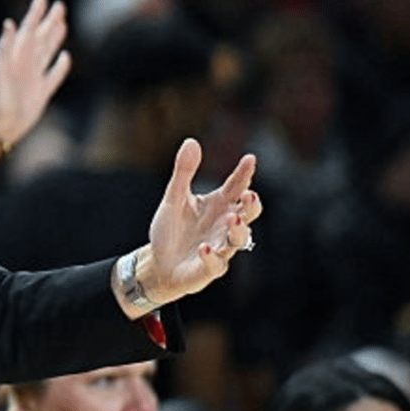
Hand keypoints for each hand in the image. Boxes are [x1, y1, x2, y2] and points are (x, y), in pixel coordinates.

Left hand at [0, 0, 71, 159]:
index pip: (28, 30)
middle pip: (41, 37)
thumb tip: (10, 23)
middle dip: (49, 21)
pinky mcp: (42, 92)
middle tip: (59, 5)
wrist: (0, 125)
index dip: (35, 14)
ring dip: (55, 37)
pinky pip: (54, 75)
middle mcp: (25, 64)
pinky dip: (61, 66)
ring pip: (48, 51)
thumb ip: (5, 47)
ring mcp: (34, 77)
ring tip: (62, 23)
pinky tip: (66, 57)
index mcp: (15, 56)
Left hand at [141, 138, 261, 304]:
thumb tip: (191, 141)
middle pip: (248, 214)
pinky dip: (212, 256)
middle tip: (249, 196)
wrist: (157, 264)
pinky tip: (204, 247)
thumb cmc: (171, 230)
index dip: (244, 174)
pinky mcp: (209, 269)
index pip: (236, 186)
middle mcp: (224, 225)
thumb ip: (184, 172)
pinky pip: (216, 264)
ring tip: (232, 220)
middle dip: (252, 206)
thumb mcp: (174, 198)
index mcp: (218, 205)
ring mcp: (220, 247)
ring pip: (239, 240)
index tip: (250, 159)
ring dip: (238, 230)